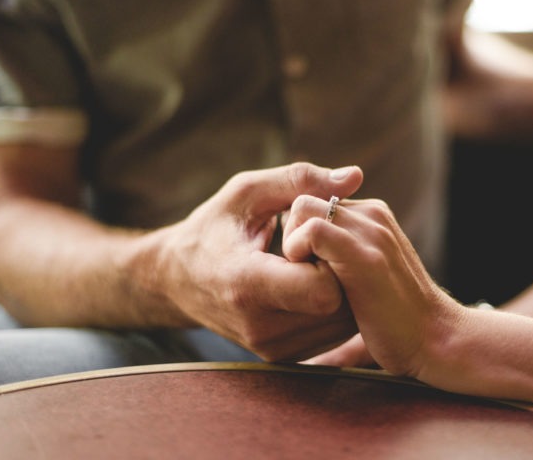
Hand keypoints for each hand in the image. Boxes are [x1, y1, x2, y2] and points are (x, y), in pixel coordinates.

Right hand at [148, 163, 363, 361]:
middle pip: (339, 307)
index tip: (316, 235)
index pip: (321, 289)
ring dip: (344, 290)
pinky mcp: (283, 357)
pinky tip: (315, 282)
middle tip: (322, 246)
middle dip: (343, 271)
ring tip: (316, 263)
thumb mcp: (248, 192)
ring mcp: (272, 348)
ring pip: (342, 324)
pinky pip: (333, 334)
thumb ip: (301, 180)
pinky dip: (336, 307)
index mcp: (246, 284)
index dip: (332, 257)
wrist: (177, 280)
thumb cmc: (215, 228)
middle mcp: (260, 327)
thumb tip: (355, 176)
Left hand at [282, 196, 464, 377]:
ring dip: (291, 242)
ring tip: (305, 276)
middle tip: (301, 270)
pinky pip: (312, 231)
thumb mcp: (369, 272)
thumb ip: (346, 253)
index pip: (316, 199)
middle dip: (291, 232)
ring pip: (302, 208)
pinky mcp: (362, 255)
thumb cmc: (396, 316)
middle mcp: (371, 215)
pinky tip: (308, 281)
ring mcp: (370, 232)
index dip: (299, 230)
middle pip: (304, 198)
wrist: (436, 338)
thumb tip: (313, 258)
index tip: (304, 264)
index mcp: (372, 215)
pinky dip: (298, 252)